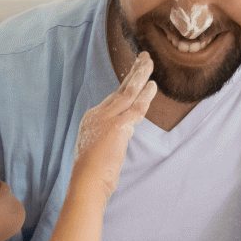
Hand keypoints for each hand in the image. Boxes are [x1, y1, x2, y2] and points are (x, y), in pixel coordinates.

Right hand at [73, 51, 155, 193]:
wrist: (87, 182)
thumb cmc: (93, 173)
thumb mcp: (99, 149)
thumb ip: (111, 136)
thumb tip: (125, 132)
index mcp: (92, 118)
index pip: (114, 99)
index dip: (127, 85)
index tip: (137, 74)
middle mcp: (98, 114)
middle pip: (120, 89)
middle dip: (134, 72)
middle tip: (144, 58)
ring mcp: (107, 119)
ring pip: (127, 91)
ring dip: (140, 75)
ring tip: (149, 62)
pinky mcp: (117, 126)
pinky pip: (136, 107)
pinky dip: (145, 95)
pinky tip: (153, 86)